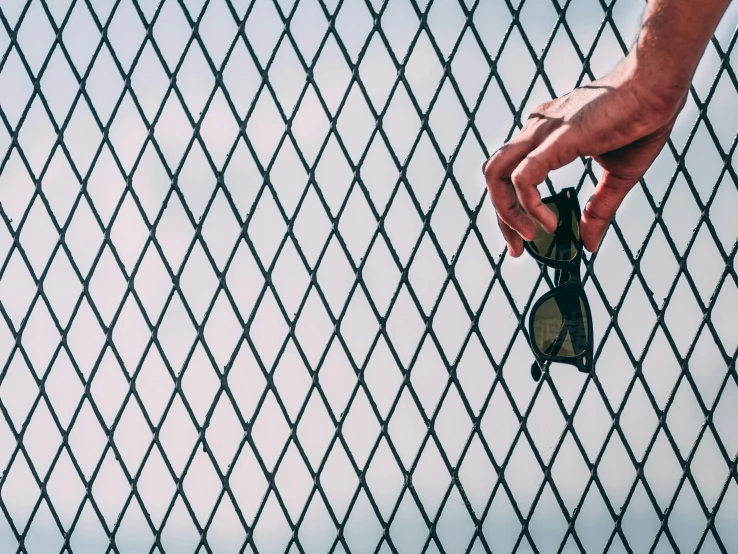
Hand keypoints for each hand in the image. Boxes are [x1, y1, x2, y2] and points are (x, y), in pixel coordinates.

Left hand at [483, 60, 685, 256]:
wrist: (659, 85)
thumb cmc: (642, 119)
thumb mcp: (618, 176)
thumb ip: (599, 210)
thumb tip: (590, 245)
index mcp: (545, 134)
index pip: (508, 174)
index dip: (511, 209)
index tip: (526, 237)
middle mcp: (536, 130)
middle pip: (494, 176)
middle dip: (501, 216)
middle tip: (519, 247)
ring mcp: (542, 131)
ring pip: (496, 174)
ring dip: (506, 212)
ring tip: (530, 236)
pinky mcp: (555, 138)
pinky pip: (523, 177)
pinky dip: (529, 204)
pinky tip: (551, 222)